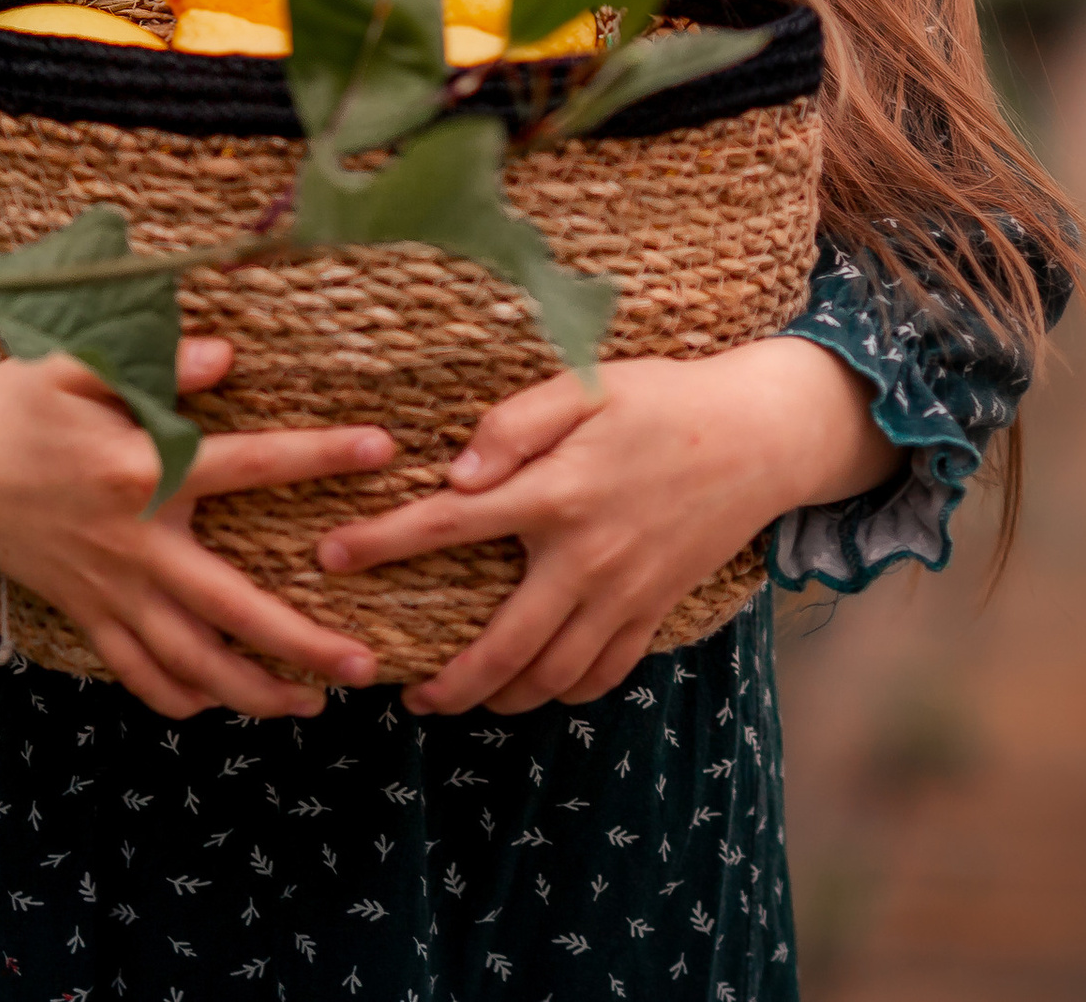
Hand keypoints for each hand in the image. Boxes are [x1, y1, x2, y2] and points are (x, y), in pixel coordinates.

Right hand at [0, 335, 393, 722]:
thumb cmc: (20, 401)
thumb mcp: (79, 362)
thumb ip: (156, 360)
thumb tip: (226, 355)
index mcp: (142, 468)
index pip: (249, 462)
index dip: (319, 455)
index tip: (384, 450)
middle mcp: (133, 542)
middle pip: (231, 607)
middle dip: (301, 643)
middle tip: (364, 665)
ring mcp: (106, 590)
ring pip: (190, 661)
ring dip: (253, 691)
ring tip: (312, 705)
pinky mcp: (82, 614)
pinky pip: (136, 673)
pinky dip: (180, 699)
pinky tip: (219, 706)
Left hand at [314, 338, 901, 717]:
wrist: (758, 437)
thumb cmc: (662, 399)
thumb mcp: (587, 385)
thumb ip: (514, 423)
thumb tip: (456, 475)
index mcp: (555, 493)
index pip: (447, 525)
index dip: (381, 543)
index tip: (327, 559)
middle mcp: (585, 558)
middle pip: (500, 643)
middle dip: (446, 679)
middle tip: (403, 692)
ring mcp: (624, 594)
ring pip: (550, 675)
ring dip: (499, 697)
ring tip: (457, 699)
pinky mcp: (655, 611)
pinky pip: (603, 675)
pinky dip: (564, 693)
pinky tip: (536, 688)